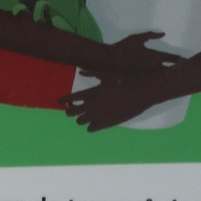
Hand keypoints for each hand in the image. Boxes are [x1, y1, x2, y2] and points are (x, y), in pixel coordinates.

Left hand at [61, 71, 175, 132]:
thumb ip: (92, 73)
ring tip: (81, 117)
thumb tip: (81, 71)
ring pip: (80, 121)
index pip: (71, 98)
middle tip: (70, 109)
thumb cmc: (125, 80)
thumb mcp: (107, 74)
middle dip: (69, 110)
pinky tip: (91, 124)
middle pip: (72, 112)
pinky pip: (91, 129)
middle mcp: (91, 106)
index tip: (60, 101)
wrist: (140, 93)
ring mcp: (99, 116)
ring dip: (80, 118)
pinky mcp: (107, 124)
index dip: (64, 100)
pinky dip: (90, 126)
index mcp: (90, 93)